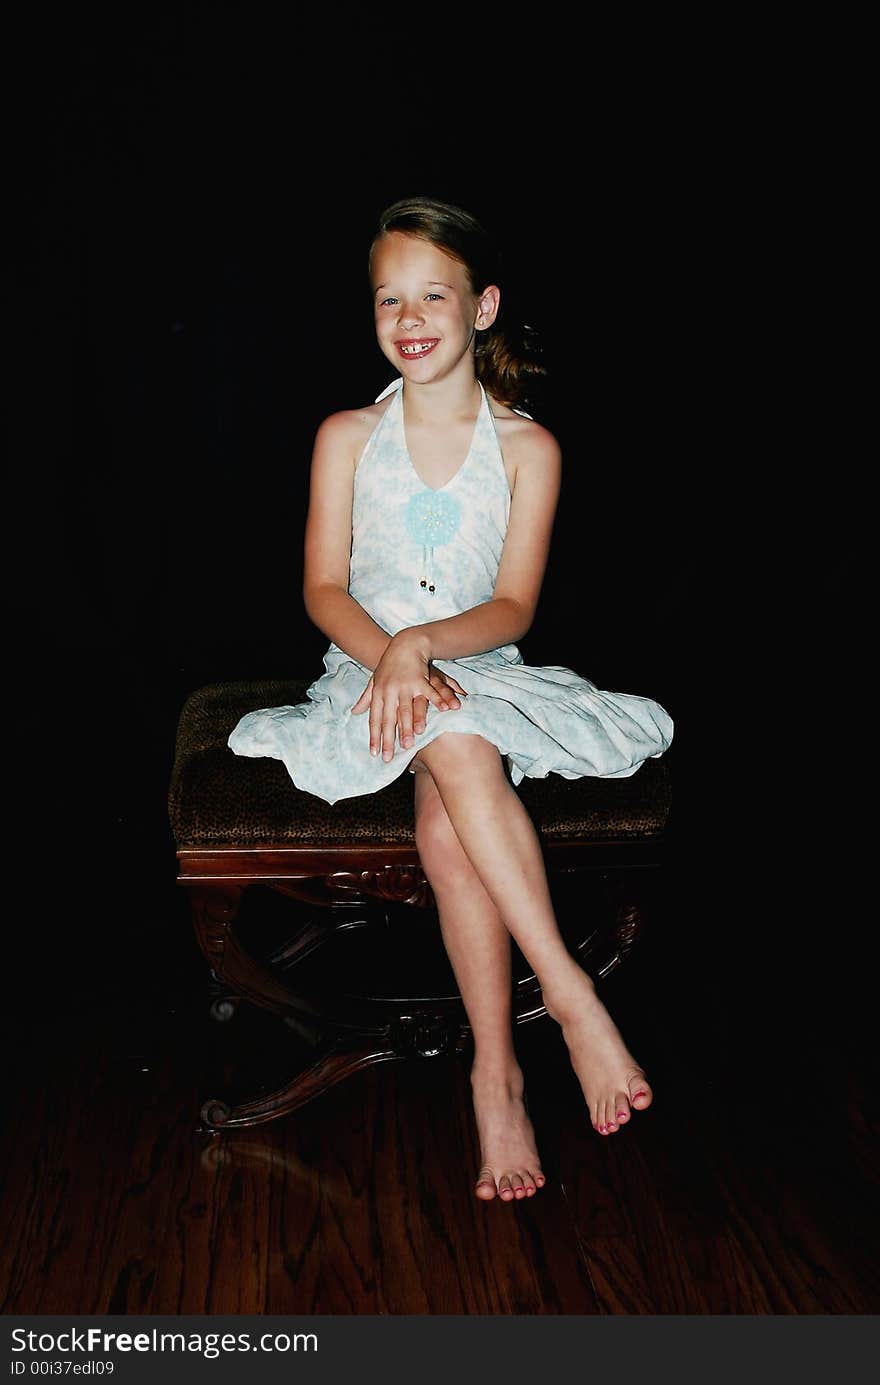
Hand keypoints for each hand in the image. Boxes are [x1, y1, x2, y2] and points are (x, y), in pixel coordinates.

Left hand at [350, 633, 467, 760]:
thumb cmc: (389, 665)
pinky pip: (428, 693)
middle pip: (388, 719)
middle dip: (389, 739)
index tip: (375, 753)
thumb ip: (366, 698)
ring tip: (409, 745)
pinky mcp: (420, 679)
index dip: (374, 737)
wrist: (404, 644)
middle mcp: (389, 691)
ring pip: (406, 710)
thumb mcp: (375, 680)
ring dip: (408, 728)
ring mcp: (405, 685)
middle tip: (389, 757)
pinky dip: (436, 702)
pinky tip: (444, 712)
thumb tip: (355, 712)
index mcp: (378, 693)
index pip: (374, 719)